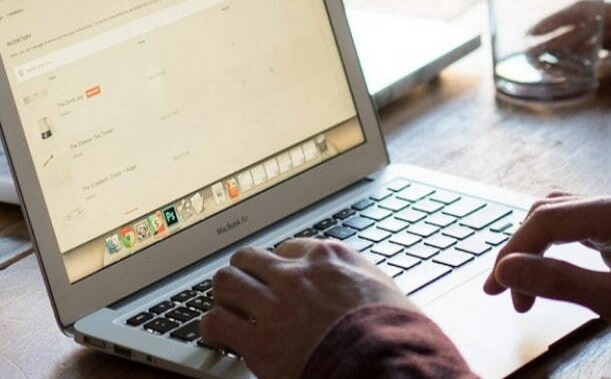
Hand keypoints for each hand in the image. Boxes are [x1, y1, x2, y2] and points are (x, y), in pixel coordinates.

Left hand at [200, 238, 416, 378]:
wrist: (385, 362)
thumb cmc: (397, 333)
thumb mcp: (388, 292)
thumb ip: (364, 284)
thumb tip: (365, 291)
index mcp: (330, 258)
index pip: (290, 248)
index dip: (283, 266)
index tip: (282, 279)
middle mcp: (296, 274)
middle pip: (250, 258)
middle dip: (246, 274)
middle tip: (248, 292)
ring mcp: (273, 305)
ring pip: (226, 282)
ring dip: (225, 296)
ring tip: (229, 309)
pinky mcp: (257, 340)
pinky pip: (215, 323)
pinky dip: (213, 329)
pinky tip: (220, 337)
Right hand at [482, 192, 610, 367]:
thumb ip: (559, 281)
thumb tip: (509, 269)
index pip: (550, 219)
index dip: (515, 251)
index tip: (497, 286)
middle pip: (553, 214)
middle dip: (522, 251)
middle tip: (502, 290)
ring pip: (565, 222)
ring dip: (538, 251)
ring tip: (521, 287)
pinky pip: (583, 235)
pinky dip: (559, 254)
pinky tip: (551, 275)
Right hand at [531, 1, 610, 79]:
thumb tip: (596, 70)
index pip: (588, 13)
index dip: (557, 22)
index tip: (532, 34)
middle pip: (591, 24)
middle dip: (560, 37)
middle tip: (534, 55)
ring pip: (605, 35)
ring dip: (579, 47)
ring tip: (554, 62)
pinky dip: (602, 54)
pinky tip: (593, 66)